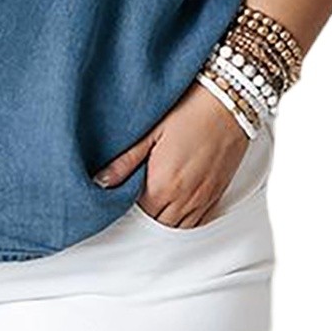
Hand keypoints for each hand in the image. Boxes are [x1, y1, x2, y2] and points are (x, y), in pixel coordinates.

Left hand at [92, 79, 249, 228]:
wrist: (230, 102)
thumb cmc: (191, 109)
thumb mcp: (151, 131)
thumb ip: (125, 161)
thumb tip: (101, 181)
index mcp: (163, 185)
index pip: (137, 214)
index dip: (126, 207)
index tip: (121, 197)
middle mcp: (184, 198)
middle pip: (158, 225)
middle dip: (145, 217)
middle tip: (135, 200)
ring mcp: (203, 198)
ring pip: (180, 228)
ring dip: (165, 220)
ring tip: (155, 203)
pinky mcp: (218, 193)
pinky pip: (200, 222)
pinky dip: (186, 220)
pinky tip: (178, 205)